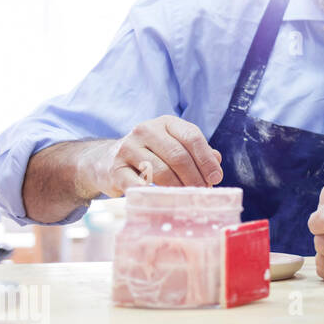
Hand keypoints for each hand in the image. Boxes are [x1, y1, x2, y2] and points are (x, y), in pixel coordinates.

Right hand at [82, 116, 222, 196]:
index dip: (206, 159)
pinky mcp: (114, 169)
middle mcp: (146, 130)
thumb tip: (216, 161)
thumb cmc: (150, 155)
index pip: (192, 137)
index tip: (216, 178)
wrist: (106, 161)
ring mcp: (128, 148)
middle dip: (194, 177)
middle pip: (178, 156)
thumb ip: (195, 152)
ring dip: (178, 188)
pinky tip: (162, 200)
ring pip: (161, 171)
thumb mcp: (173, 147)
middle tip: (202, 192)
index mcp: (166, 123)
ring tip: (186, 197)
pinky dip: (153, 194)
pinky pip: (138, 185)